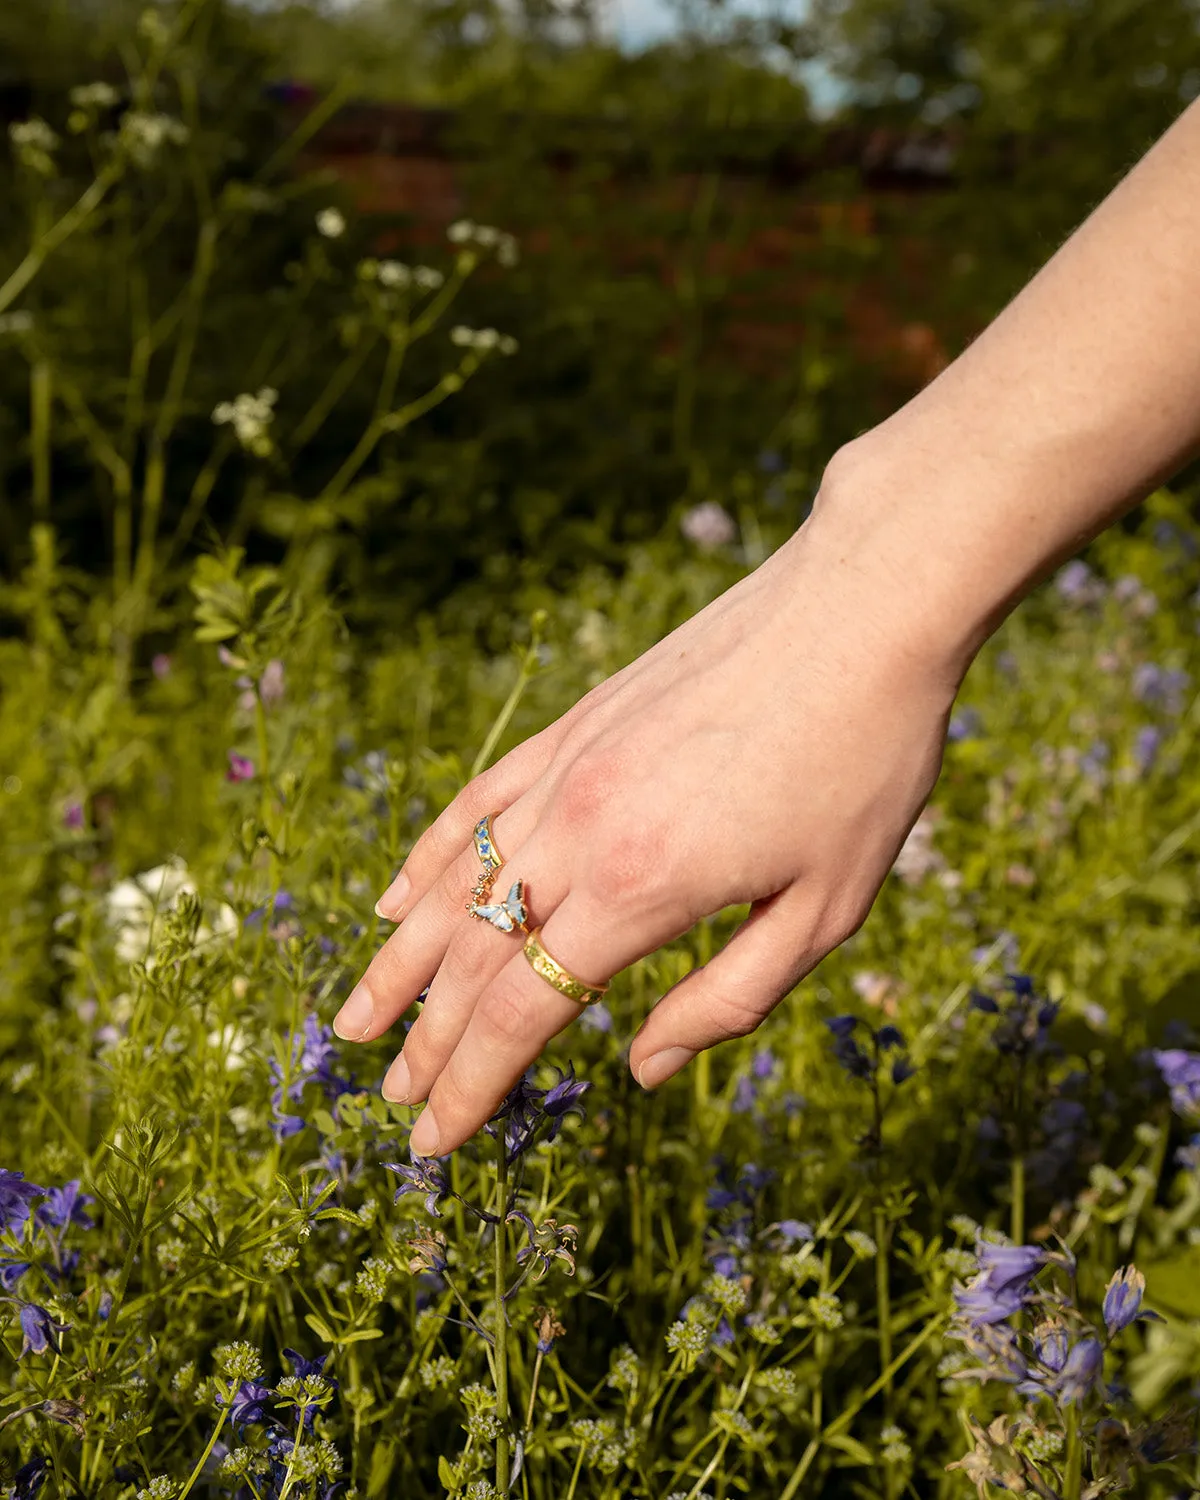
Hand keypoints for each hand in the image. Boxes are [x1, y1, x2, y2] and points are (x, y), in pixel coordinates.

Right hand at [335, 475, 964, 1156]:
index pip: (520, 1013)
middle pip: (472, 958)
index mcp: (639, 890)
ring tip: (354, 1020)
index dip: (469, 1086)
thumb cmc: (864, 764)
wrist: (862, 607)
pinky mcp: (569, 726)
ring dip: (397, 962)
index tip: (432, 1141)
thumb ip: (728, 1000)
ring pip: (452, 884)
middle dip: (427, 1042)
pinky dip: (425, 859)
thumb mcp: (826, 908)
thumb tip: (640, 1067)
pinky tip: (392, 900)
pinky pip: (474, 805)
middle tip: (392, 1104)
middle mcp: (577, 830)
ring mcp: (563, 770)